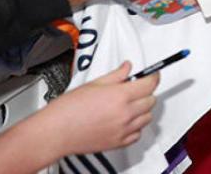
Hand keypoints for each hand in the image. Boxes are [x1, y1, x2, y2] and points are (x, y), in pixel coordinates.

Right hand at [40, 61, 158, 154]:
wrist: (56, 131)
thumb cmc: (68, 109)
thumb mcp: (94, 83)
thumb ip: (116, 75)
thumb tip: (127, 68)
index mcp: (120, 96)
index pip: (150, 84)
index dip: (153, 76)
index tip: (152, 75)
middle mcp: (125, 113)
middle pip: (151, 100)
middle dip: (146, 92)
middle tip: (136, 89)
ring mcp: (124, 129)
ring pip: (147, 117)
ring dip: (143, 109)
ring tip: (129, 105)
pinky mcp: (119, 143)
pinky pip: (137, 134)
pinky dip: (136, 127)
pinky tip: (126, 121)